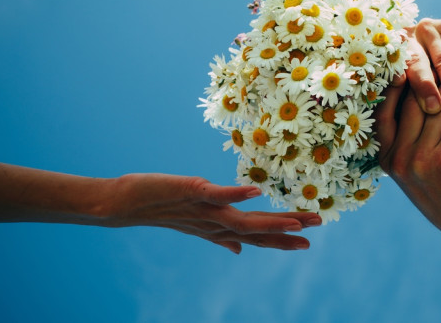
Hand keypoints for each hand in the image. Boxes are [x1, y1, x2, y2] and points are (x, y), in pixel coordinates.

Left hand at [108, 173, 321, 253]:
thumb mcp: (193, 222)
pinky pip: (215, 195)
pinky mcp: (190, 192)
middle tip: (319, 226)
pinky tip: (256, 192)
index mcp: (218, 228)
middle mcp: (214, 224)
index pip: (255, 237)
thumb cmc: (159, 208)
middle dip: (288, 231)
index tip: (309, 242)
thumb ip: (219, 233)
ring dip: (272, 222)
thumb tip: (238, 249)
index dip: (282, 241)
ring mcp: (203, 210)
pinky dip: (235, 195)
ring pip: (243, 221)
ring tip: (299, 220)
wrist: (122, 204)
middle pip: (257, 232)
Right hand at [373, 81, 440, 249]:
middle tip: (434, 58)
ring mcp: (420, 158)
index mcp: (386, 161)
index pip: (382, 114)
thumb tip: (407, 100)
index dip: (391, 88)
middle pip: (408, 104)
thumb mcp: (413, 173)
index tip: (402, 66)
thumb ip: (404, 143)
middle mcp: (398, 159)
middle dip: (423, 79)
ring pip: (433, 106)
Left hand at [405, 18, 440, 114]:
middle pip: (418, 63)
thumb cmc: (438, 72)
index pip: (395, 68)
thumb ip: (410, 93)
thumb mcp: (422, 79)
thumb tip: (402, 122)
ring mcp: (432, 29)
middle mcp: (411, 36)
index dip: (396, 78)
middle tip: (434, 110)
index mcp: (396, 51)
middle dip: (427, 87)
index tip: (400, 88)